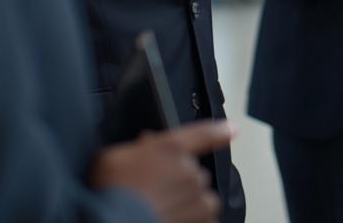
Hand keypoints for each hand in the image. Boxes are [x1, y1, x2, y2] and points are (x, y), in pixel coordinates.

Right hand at [90, 121, 235, 222]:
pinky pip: (205, 220)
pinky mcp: (202, 221)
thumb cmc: (110, 193)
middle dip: (180, 181)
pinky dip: (192, 222)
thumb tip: (147, 143)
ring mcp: (198, 197)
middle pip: (195, 173)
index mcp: (170, 148)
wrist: (112, 222)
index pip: (202, 133)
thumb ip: (136, 149)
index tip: (232, 129)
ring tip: (164, 212)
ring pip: (203, 198)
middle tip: (156, 192)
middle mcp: (189, 170)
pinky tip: (171, 221)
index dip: (219, 131)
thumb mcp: (112, 158)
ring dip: (190, 204)